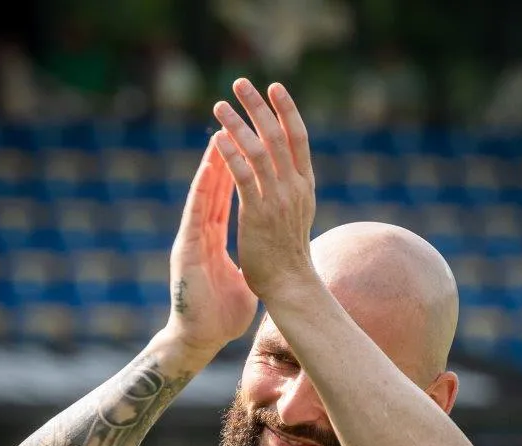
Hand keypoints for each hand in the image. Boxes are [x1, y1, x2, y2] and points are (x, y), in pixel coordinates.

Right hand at [167, 136, 258, 351]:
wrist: (200, 339)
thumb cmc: (220, 316)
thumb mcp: (239, 283)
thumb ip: (246, 264)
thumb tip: (262, 259)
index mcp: (214, 240)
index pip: (226, 198)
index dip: (237, 171)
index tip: (249, 146)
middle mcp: (202, 234)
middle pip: (215, 188)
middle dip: (225, 156)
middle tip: (234, 125)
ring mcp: (193, 239)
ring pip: (204, 194)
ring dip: (212, 164)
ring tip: (220, 134)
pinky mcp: (187, 249)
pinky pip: (196, 214)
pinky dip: (202, 190)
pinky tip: (208, 169)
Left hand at [213, 79, 316, 302]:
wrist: (291, 287)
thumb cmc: (290, 259)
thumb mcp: (297, 218)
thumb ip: (292, 194)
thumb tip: (289, 177)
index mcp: (305, 187)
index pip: (298, 139)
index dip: (287, 110)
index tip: (275, 88)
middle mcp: (294, 188)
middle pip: (278, 136)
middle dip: (259, 106)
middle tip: (241, 83)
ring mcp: (277, 200)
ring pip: (258, 150)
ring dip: (238, 124)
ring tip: (219, 106)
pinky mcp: (257, 214)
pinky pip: (243, 175)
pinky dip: (230, 154)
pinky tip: (217, 139)